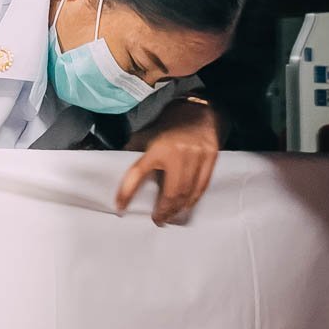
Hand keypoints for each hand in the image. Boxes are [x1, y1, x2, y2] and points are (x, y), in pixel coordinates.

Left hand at [116, 100, 219, 225]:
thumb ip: (135, 150)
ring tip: (171, 217)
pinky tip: (186, 206)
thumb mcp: (147, 133)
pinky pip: (202, 186)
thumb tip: (117, 167)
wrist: (199, 109)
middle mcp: (178, 153)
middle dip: (163, 210)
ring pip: (187, 192)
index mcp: (157, 147)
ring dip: (178, 209)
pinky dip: (193, 200)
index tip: (120, 207)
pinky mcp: (211, 158)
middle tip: (158, 219)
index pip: (138, 174)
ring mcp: (196, 156)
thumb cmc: (170, 123)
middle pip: (170, 192)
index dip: (127, 192)